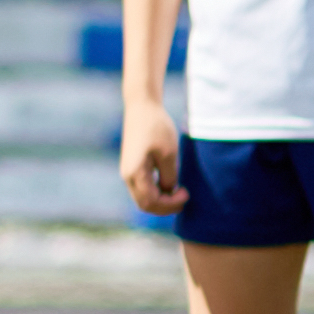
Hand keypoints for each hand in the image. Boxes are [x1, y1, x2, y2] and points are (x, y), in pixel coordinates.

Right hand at [120, 94, 184, 215]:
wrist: (142, 107)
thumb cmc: (156, 128)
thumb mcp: (169, 154)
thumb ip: (169, 176)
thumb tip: (168, 190)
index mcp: (135, 174)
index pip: (151, 202)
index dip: (170, 204)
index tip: (186, 193)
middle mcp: (127, 176)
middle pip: (144, 204)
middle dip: (165, 206)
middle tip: (184, 197)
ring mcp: (128, 171)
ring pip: (143, 197)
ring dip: (161, 200)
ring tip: (178, 191)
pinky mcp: (132, 166)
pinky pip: (143, 187)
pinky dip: (156, 191)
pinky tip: (169, 183)